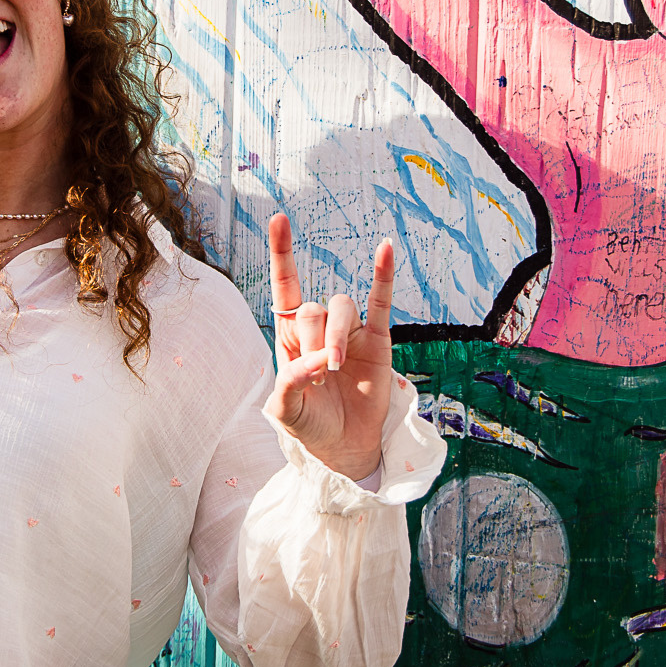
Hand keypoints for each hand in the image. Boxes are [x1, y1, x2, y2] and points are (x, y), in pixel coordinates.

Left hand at [264, 212, 397, 480]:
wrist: (345, 448)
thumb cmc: (310, 424)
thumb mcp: (285, 411)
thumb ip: (289, 385)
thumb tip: (314, 362)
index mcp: (291, 336)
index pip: (286, 287)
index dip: (282, 254)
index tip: (279, 218)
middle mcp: (320, 327)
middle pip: (313, 307)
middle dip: (312, 340)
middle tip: (318, 375)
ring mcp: (350, 331)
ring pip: (342, 308)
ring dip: (336, 335)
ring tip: (335, 367)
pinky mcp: (378, 340)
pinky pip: (381, 302)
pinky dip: (383, 274)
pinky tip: (386, 248)